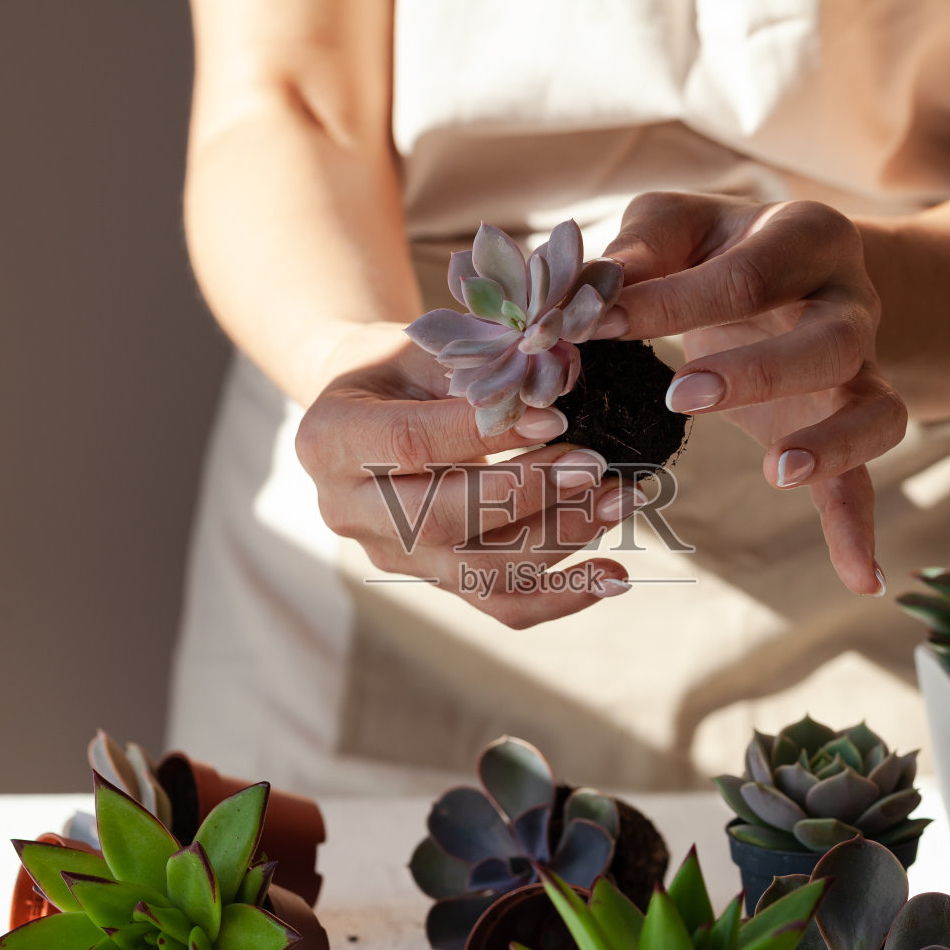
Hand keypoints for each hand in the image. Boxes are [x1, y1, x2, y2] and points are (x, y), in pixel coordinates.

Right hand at [294, 323, 643, 627]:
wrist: (370, 408)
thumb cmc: (402, 365)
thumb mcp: (424, 345)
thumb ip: (477, 367)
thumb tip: (561, 384)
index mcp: (331, 439)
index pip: (411, 444)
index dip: (482, 435)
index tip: (554, 417)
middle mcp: (350, 511)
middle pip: (442, 520)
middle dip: (528, 494)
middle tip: (594, 466)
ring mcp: (393, 555)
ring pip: (479, 571)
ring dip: (559, 538)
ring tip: (619, 500)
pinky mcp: (434, 580)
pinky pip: (500, 604)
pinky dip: (562, 596)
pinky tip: (614, 577)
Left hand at [599, 193, 904, 595]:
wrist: (790, 267)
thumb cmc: (715, 245)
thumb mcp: (677, 224)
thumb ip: (640, 248)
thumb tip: (593, 289)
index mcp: (805, 237)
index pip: (745, 273)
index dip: (671, 299)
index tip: (598, 323)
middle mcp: (851, 302)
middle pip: (830, 340)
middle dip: (759, 369)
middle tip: (682, 394)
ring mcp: (863, 369)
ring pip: (877, 410)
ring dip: (834, 444)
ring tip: (779, 473)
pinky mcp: (850, 424)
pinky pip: (868, 479)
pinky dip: (862, 530)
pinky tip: (860, 579)